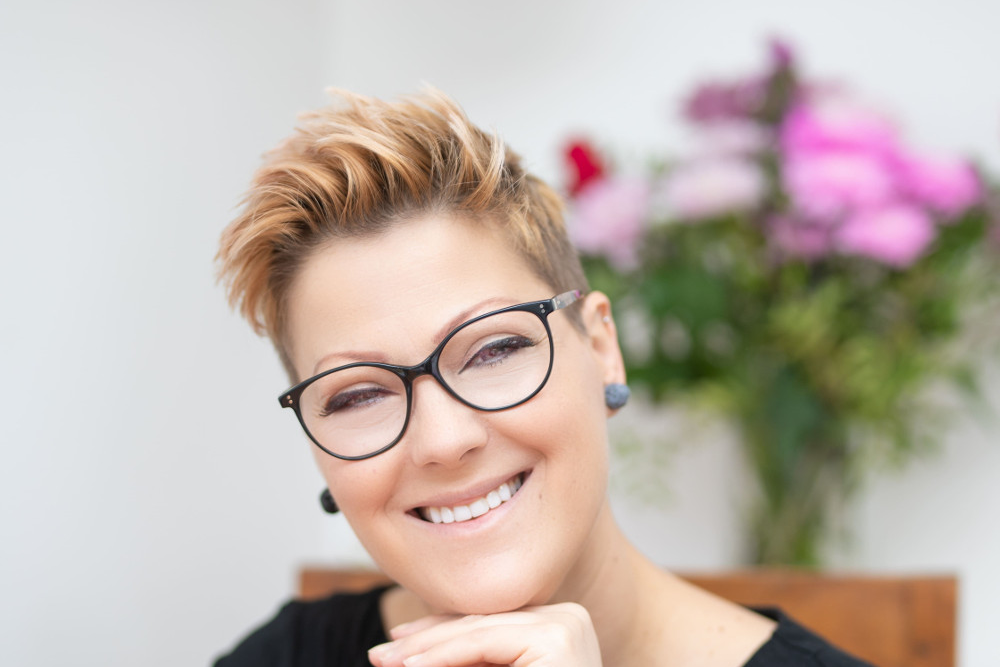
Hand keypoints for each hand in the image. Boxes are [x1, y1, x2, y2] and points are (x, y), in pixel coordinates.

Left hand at [367, 602, 601, 666]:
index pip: (488, 624)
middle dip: (426, 641)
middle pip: (482, 623)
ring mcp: (567, 624)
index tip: (395, 648)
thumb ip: (466, 664)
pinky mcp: (558, 638)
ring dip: (426, 649)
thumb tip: (407, 656)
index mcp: (560, 627)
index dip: (438, 635)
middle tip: (378, 655)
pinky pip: (484, 641)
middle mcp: (569, 618)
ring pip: (479, 630)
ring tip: (386, 662)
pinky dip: (442, 655)